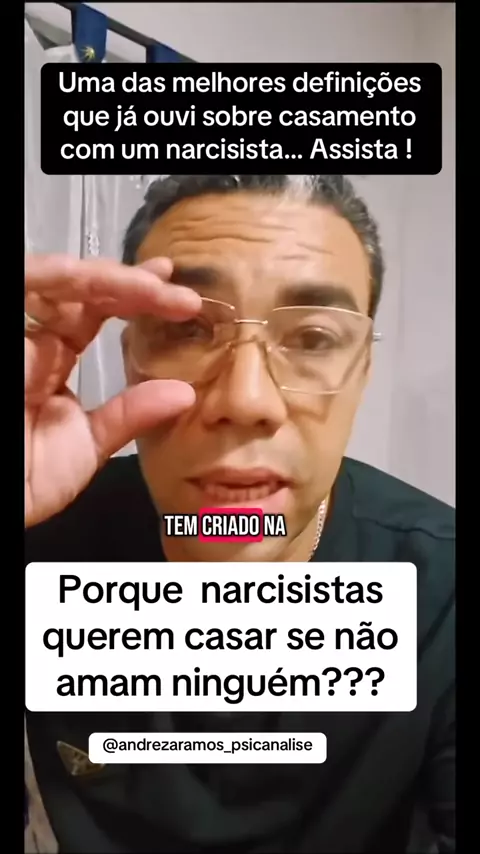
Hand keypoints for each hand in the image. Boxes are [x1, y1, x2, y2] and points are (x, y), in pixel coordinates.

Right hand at [25, 254, 200, 527]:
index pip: (96, 313)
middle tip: (178, 285)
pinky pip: (29, 280)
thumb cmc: (26, 478)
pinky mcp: (4, 329)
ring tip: (156, 283)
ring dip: (110, 278)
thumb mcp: (88, 444)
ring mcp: (17, 334)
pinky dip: (65, 276)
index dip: (137, 300)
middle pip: (84, 290)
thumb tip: (185, 394)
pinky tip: (103, 279)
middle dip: (133, 281)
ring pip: (61, 281)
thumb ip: (130, 415)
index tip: (184, 301)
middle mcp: (34, 340)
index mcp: (52, 362)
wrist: (1, 498)